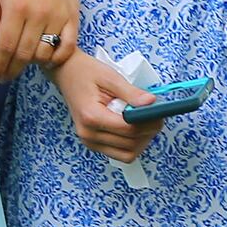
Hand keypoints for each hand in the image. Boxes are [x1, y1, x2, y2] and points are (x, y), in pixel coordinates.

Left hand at [0, 0, 78, 82]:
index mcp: (16, 7)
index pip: (5, 47)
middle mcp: (37, 14)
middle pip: (24, 54)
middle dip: (11, 70)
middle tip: (5, 76)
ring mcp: (57, 16)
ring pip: (44, 54)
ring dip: (32, 63)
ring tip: (23, 62)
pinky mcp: (73, 16)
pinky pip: (67, 47)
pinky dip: (57, 58)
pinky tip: (47, 58)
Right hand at [47, 49, 164, 161]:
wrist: (66, 73)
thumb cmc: (86, 72)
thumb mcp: (110, 76)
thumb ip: (130, 92)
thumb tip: (151, 103)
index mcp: (91, 116)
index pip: (127, 129)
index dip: (148, 123)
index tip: (159, 113)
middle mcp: (88, 134)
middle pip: (129, 144)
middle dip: (148, 131)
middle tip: (157, 115)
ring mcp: (89, 142)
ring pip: (126, 154)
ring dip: (142, 140)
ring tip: (147, 122)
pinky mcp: (93, 143)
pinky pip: (119, 153)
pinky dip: (132, 144)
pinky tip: (135, 128)